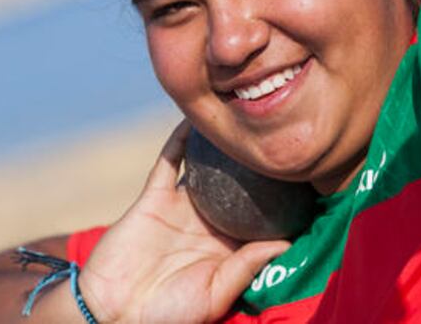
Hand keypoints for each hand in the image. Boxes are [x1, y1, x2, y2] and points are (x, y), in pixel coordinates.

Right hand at [79, 121, 289, 322]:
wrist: (115, 312)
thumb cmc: (169, 314)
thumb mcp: (216, 294)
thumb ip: (247, 265)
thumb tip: (288, 243)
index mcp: (228, 245)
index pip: (260, 215)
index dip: (280, 198)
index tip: (305, 176)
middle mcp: (208, 221)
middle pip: (237, 185)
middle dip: (255, 164)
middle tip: (279, 135)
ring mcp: (181, 207)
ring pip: (206, 167)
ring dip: (219, 145)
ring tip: (243, 116)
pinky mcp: (154, 197)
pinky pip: (169, 161)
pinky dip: (180, 139)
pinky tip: (197, 118)